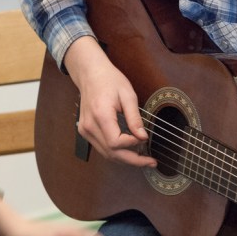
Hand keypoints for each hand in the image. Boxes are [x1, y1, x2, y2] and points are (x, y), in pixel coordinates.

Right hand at [64, 36, 155, 167]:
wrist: (91, 74)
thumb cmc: (110, 80)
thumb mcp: (128, 96)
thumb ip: (135, 118)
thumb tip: (143, 137)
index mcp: (100, 115)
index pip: (116, 143)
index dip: (133, 145)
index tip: (145, 139)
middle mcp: (89, 126)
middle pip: (111, 153)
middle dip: (133, 160)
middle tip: (151, 162)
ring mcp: (85, 130)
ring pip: (106, 154)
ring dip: (125, 159)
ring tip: (143, 158)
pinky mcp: (85, 131)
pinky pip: (102, 147)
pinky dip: (116, 152)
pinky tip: (129, 150)